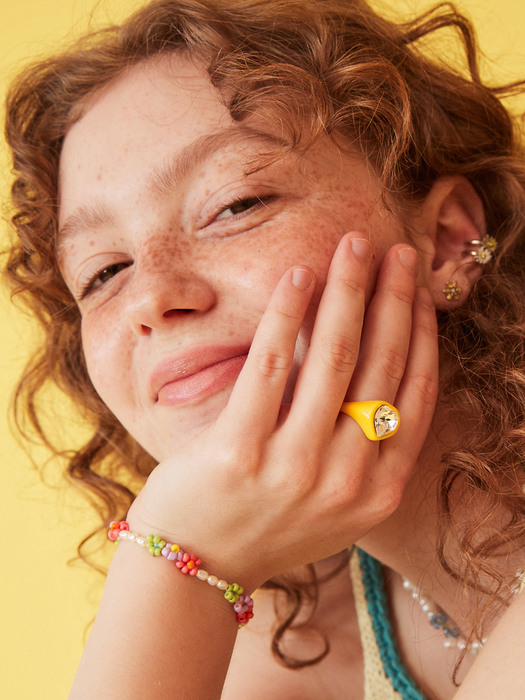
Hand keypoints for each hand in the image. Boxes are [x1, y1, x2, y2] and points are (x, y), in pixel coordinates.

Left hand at [128, 233, 438, 591]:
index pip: (414, 397)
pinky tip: (298, 275)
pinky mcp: (241, 451)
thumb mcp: (334, 503)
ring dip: (348, 290)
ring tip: (354, 246)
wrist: (196, 567)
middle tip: (398, 251)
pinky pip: (272, 364)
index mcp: (378, 492)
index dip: (422, 335)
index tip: (421, 293)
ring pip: (334, 357)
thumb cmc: (265, 524)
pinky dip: (287, 312)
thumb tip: (381, 365)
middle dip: (394, 298)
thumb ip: (363, 450)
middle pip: (381, 367)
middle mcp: (347, 481)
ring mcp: (295, 468)